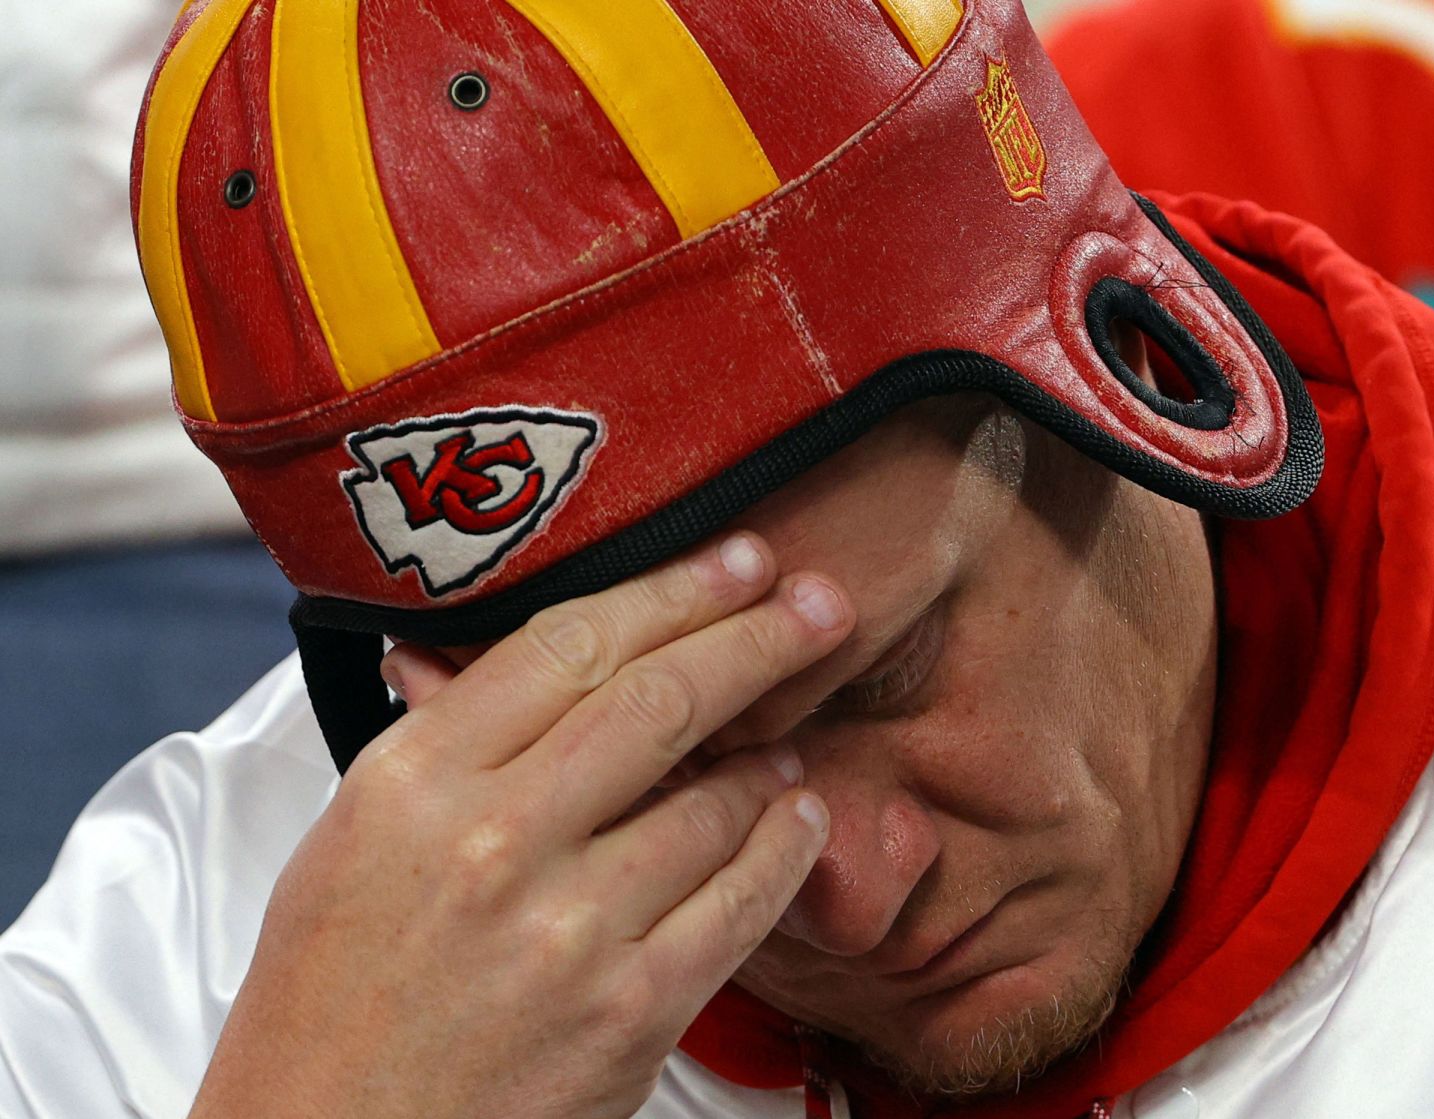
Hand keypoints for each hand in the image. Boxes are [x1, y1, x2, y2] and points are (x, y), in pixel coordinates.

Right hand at [189, 533, 850, 1118]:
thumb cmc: (328, 1002)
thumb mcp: (349, 839)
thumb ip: (447, 740)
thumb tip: (526, 655)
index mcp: (413, 779)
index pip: (571, 644)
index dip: (674, 591)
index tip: (735, 563)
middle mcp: (495, 840)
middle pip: (662, 700)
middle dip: (760, 638)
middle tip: (819, 605)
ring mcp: (571, 928)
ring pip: (716, 800)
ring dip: (773, 756)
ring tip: (789, 736)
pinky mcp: (632, 1011)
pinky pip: (743, 902)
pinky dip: (787, 847)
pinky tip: (800, 816)